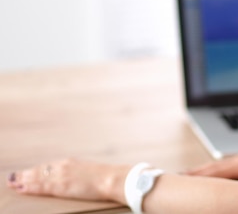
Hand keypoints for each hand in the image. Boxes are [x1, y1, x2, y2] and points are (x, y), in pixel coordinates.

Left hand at [7, 158, 128, 202]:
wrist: (112, 179)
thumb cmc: (106, 177)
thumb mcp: (89, 171)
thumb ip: (78, 173)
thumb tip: (76, 178)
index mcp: (70, 162)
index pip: (47, 167)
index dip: (34, 170)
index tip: (24, 173)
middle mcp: (63, 167)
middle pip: (39, 170)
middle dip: (24, 174)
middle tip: (11, 177)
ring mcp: (61, 176)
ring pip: (37, 177)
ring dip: (23, 180)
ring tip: (12, 182)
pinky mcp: (62, 186)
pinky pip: (41, 187)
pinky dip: (29, 187)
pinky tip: (21, 188)